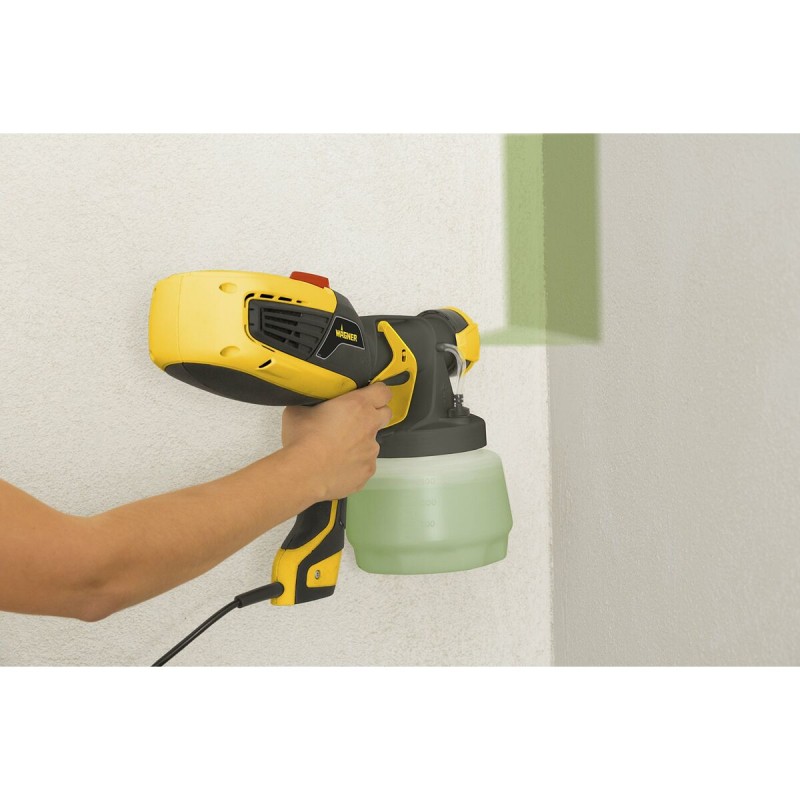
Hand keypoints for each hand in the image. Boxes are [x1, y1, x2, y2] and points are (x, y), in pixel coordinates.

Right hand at [281, 382, 392, 500]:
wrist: (303, 474)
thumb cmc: (302, 439)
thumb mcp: (298, 410)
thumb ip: (312, 403)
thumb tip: (309, 403)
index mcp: (358, 405)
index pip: (383, 392)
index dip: (377, 393)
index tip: (367, 395)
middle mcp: (370, 427)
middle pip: (385, 414)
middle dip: (374, 415)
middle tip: (353, 420)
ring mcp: (371, 451)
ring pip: (372, 443)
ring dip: (359, 443)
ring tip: (336, 450)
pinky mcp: (367, 471)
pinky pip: (364, 464)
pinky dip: (354, 464)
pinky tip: (336, 466)